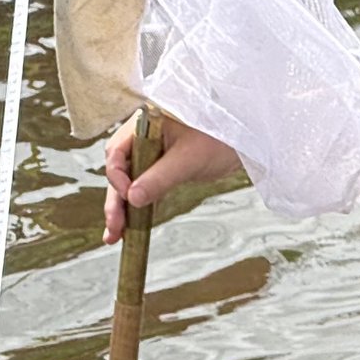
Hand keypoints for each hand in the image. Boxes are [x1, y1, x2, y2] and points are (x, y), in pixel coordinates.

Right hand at [103, 111, 242, 242]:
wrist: (246, 139)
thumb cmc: (220, 137)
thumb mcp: (188, 159)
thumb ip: (159, 178)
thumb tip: (132, 199)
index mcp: (144, 124)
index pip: (117, 150)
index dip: (117, 175)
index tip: (128, 196)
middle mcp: (143, 138)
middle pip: (119, 170)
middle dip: (115, 200)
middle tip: (114, 227)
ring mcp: (151, 154)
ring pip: (130, 182)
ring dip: (123, 208)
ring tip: (115, 236)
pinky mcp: (162, 169)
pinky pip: (145, 188)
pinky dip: (139, 206)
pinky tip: (131, 227)